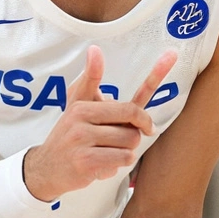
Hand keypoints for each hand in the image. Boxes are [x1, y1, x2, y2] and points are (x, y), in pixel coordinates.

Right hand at [23, 46, 177, 200]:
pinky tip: (101, 164)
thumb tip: (94, 50)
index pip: (123, 100)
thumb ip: (89, 81)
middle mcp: (81, 118)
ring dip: (124, 150)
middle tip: (128, 134)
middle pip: (133, 120)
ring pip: (130, 142)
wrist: (48, 167)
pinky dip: (117, 164)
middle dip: (137, 129)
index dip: (153, 77)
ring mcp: (82, 139)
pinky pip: (123, 159)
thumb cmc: (70, 135)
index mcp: (83, 105)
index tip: (171, 56)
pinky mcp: (86, 161)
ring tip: (105, 151)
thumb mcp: (76, 105)